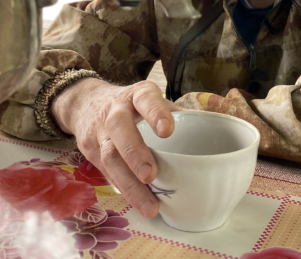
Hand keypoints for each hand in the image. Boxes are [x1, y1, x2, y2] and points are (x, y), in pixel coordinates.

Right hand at [52, 78, 177, 217]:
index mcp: (136, 95)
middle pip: (119, 128)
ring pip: (109, 157)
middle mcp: (115, 111)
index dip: (155, 113)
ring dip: (129, 184)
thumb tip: (213, 126)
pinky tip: (137, 203)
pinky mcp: (90, 152)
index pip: (145, 98)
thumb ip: (178, 113)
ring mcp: (99, 132)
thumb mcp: (152, 100)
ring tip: (149, 206)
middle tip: (151, 175)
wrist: (87, 104)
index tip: (167, 130)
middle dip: (135, 153)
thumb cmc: (132, 106)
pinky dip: (122, 189)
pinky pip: (105, 173)